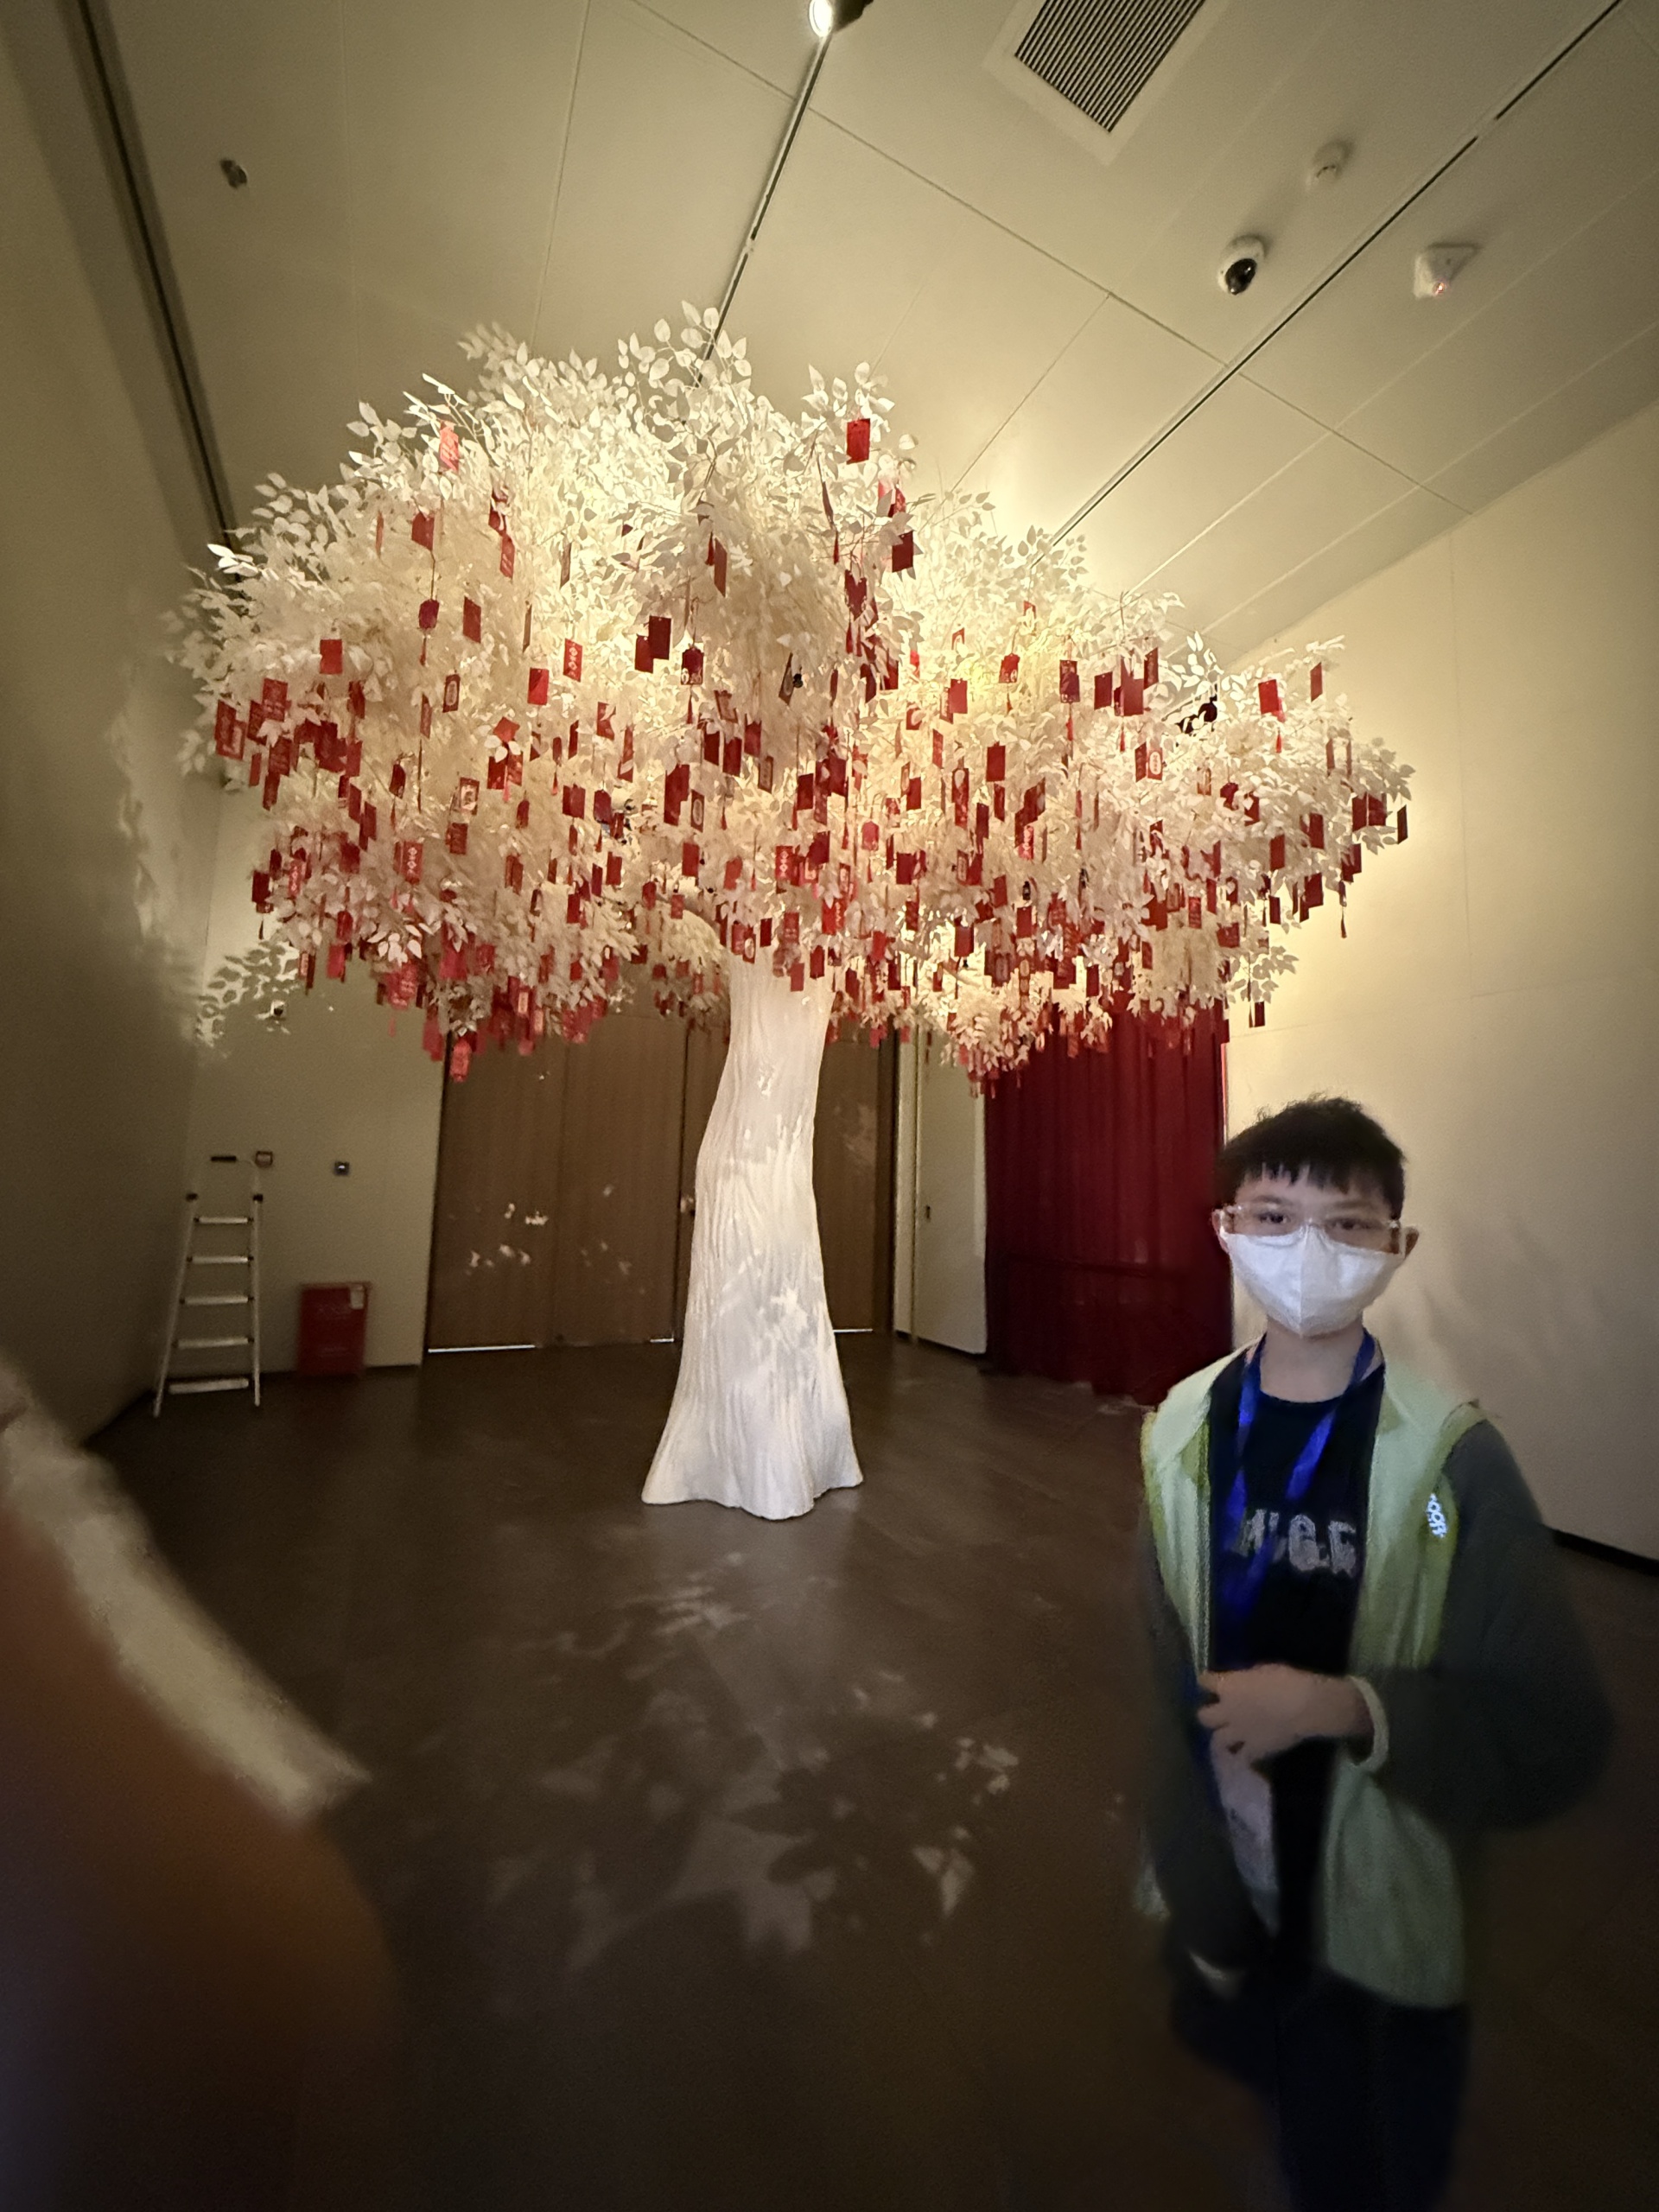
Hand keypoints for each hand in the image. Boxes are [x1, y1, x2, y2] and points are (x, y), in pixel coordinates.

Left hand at [1197, 1665, 1369, 1764]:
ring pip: (1217, 1740)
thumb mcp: (1262, 1670)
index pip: (1205, 1682)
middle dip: (1208, 1715)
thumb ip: (1246, 1679)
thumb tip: (1244, 1683)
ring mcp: (1238, 1732)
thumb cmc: (1286, 1680)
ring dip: (1221, 1737)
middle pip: (1204, 1717)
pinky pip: (1242, 1758)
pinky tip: (1246, 1755)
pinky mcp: (1253, 1750)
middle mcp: (1226, 1710)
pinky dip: (1242, 1757)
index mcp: (1228, 1686)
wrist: (1302, 1706)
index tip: (1208, 1682)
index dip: (1206, 1682)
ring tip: (1228, 1738)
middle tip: (1216, 1714)